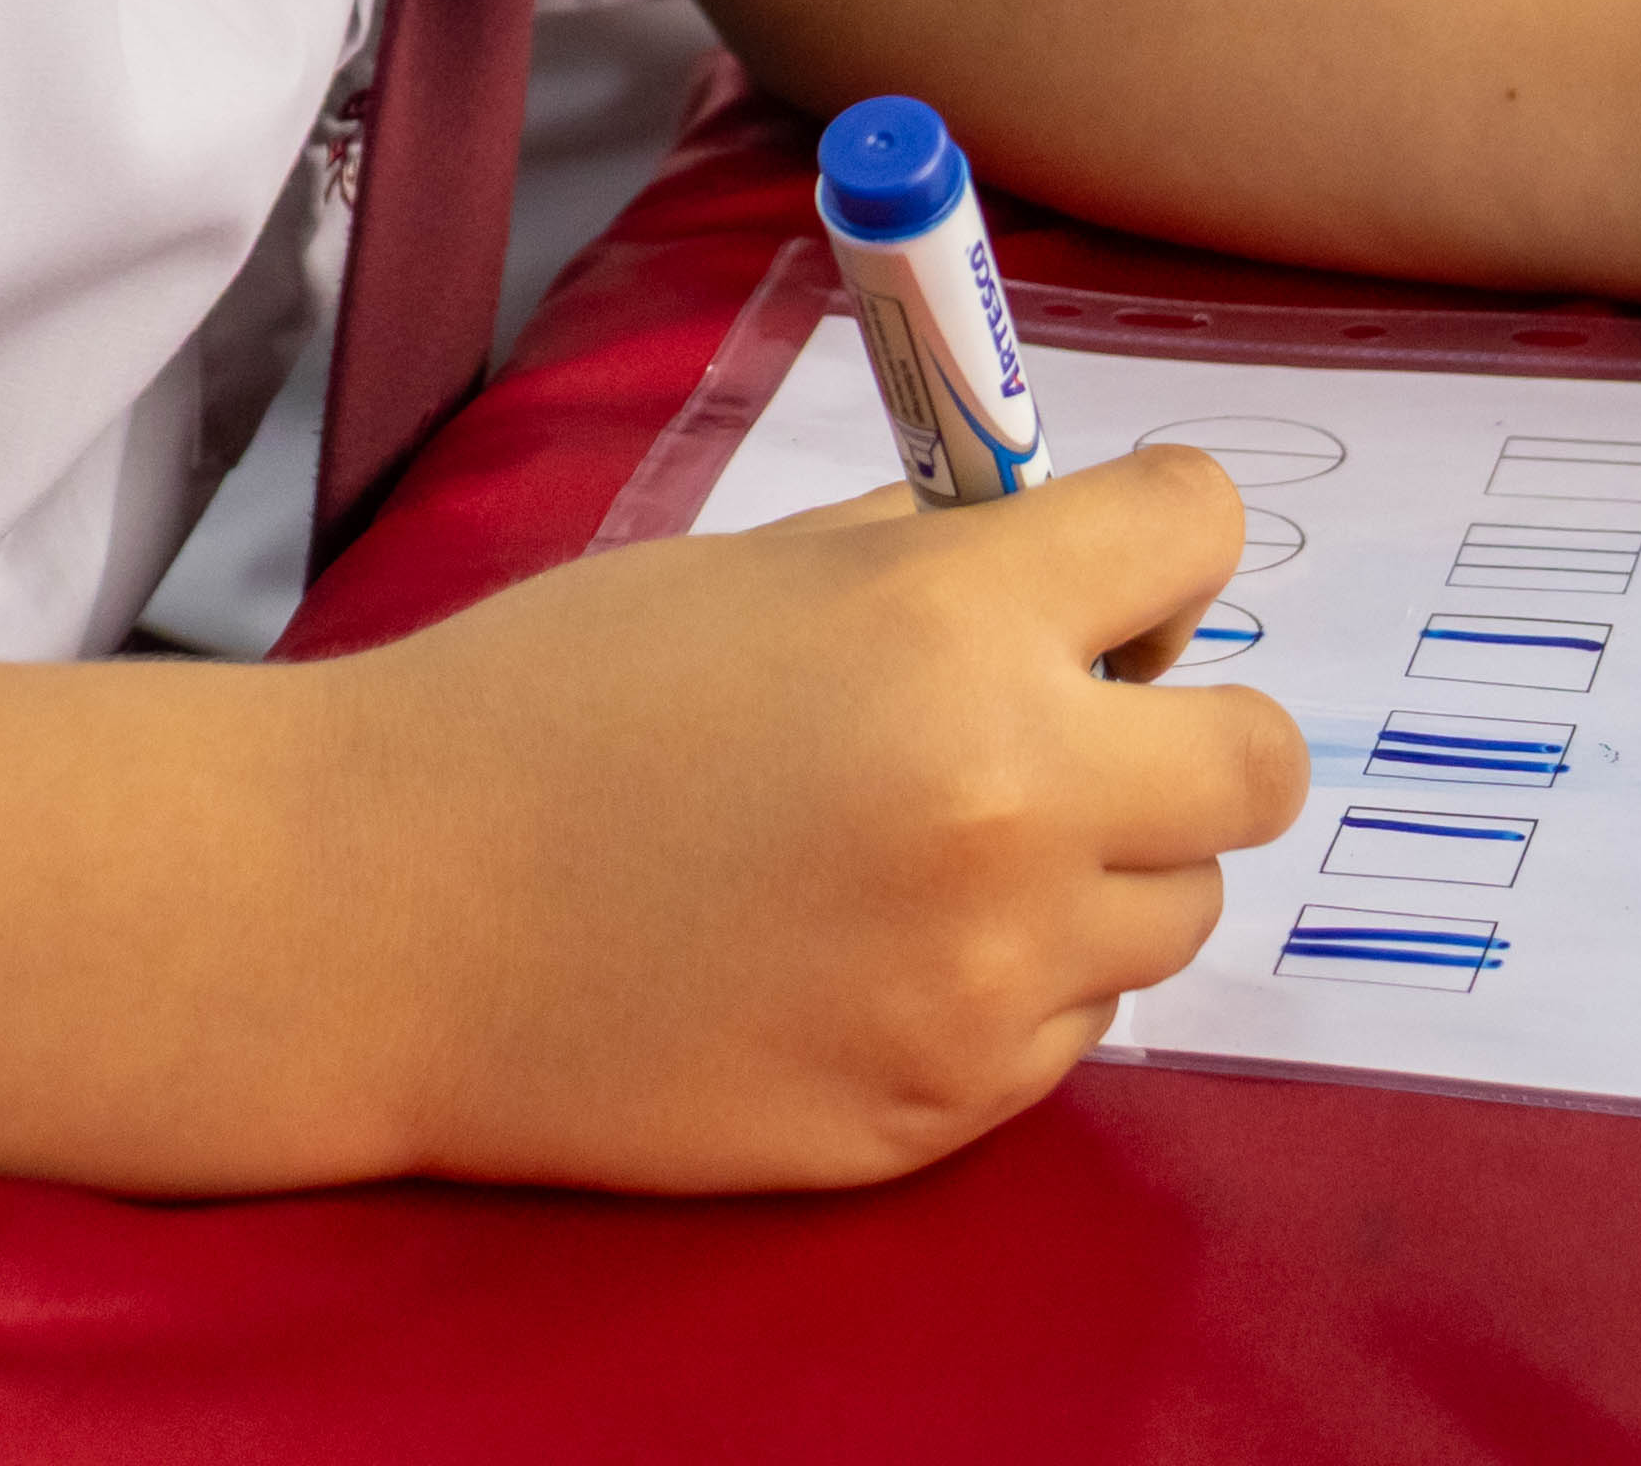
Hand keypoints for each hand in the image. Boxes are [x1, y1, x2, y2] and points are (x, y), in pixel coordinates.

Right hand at [321, 448, 1301, 1189]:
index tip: (1125, 561)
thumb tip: (1079, 565)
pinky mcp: (942, 1107)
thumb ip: (939, 555)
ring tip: (938, 845)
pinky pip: (1068, 1026)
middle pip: (1255, 763)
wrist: (386, 912)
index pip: (1197, 534)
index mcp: (955, 624)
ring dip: (1097, 864)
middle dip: (1182, 726)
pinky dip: (1009, 980)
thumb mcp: (756, 564)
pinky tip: (870, 946)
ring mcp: (985, 976)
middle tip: (1075, 720)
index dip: (1165, 533)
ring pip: (1171, 908)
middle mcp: (1010, 802)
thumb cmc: (550, 703)